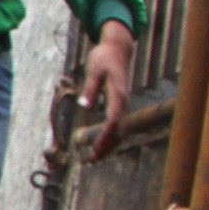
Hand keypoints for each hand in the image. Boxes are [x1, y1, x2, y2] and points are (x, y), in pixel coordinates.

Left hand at [80, 20, 133, 161]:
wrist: (118, 49)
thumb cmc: (103, 57)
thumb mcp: (94, 70)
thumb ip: (89, 88)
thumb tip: (84, 105)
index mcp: (118, 93)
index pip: (114, 119)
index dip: (106, 135)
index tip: (96, 147)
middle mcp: (124, 100)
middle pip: (119, 128)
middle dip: (107, 145)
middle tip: (92, 160)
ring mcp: (124, 102)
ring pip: (120, 128)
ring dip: (109, 144)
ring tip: (95, 158)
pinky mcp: (120, 103)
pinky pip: (118, 124)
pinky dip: (111, 136)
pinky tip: (101, 146)